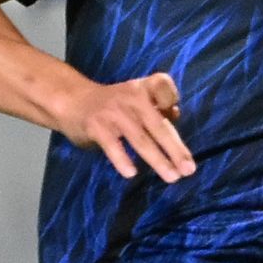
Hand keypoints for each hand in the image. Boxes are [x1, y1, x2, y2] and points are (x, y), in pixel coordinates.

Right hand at [63, 71, 193, 180]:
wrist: (73, 101)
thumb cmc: (113, 105)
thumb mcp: (135, 99)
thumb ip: (157, 108)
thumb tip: (176, 115)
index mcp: (143, 88)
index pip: (163, 85)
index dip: (171, 98)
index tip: (174, 114)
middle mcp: (131, 98)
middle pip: (158, 124)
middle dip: (176, 149)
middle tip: (189, 170)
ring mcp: (114, 113)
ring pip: (140, 140)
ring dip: (158, 160)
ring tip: (172, 177)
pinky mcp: (97, 127)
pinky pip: (113, 146)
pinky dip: (122, 159)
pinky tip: (131, 173)